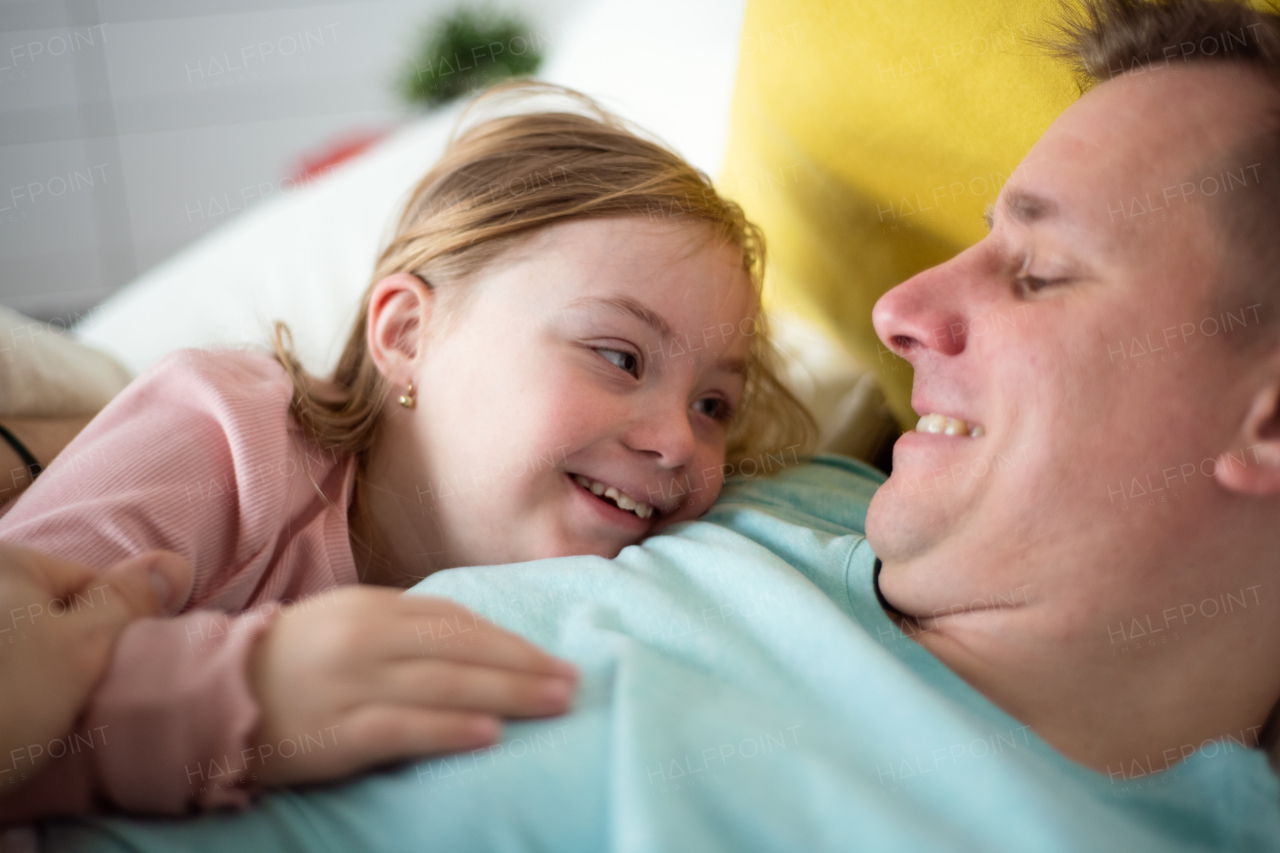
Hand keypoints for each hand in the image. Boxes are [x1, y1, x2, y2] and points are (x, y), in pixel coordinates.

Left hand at [0, 542, 191, 775]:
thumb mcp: (81, 650)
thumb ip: (127, 603)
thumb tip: (171, 561)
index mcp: (4, 559)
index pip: (90, 584)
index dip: (110, 632)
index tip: (105, 677)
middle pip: (41, 611)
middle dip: (61, 651)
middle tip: (67, 703)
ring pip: (9, 645)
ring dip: (22, 677)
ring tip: (24, 720)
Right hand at [246, 585, 577, 786]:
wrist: (207, 696)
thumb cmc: (292, 660)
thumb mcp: (348, 623)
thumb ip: (405, 627)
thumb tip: (477, 641)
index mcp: (371, 607)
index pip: (455, 618)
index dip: (507, 638)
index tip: (549, 654)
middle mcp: (366, 638)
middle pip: (462, 649)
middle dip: (524, 665)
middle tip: (572, 681)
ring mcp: (350, 684)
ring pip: (444, 684)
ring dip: (508, 693)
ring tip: (554, 703)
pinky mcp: (334, 732)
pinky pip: (401, 728)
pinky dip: (448, 730)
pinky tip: (489, 735)